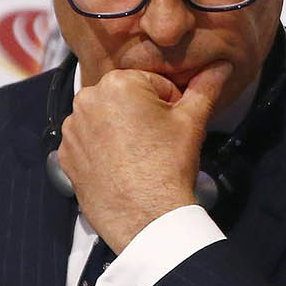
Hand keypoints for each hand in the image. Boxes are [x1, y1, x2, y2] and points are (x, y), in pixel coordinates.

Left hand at [58, 62, 230, 251]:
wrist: (146, 218)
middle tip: (157, 141)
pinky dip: (101, 149)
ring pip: (104, 118)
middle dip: (141, 114)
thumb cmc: (168, 167)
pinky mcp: (65, 155)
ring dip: (120, 130)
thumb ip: (205, 87)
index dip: (168, 104)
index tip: (172, 127)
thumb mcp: (192, 121)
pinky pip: (87, 141)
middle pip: (124, 98)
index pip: (152, 83)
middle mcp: (87, 100)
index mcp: (117, 83)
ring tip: (139, 155)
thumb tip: (221, 67)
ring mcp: (72, 130)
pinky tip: (120, 166)